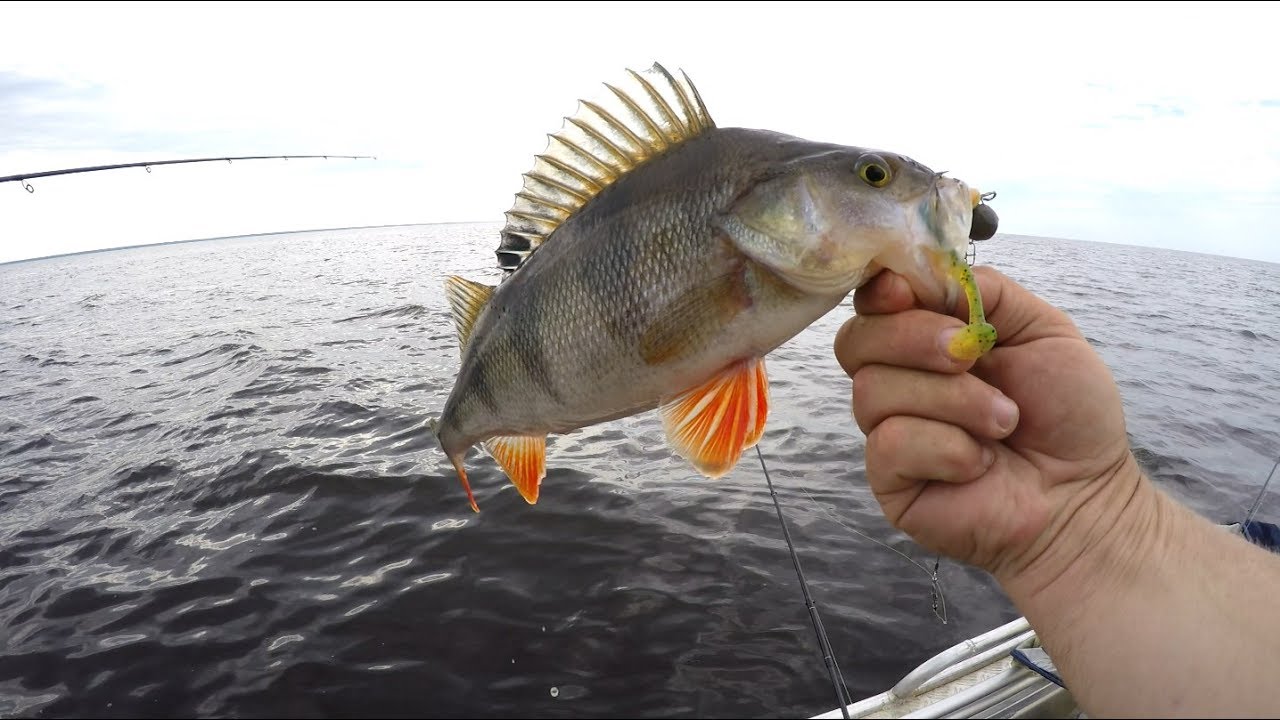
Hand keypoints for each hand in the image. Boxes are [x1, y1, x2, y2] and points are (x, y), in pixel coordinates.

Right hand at [833, 266, 1142, 584]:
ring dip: (952, 401)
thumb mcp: (1042, 328)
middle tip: (972, 357)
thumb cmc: (1068, 414)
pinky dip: (946, 448)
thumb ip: (984, 293)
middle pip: (857, 341)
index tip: (906, 291)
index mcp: (927, 338)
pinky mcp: (888, 478)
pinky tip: (980, 463)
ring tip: (1004, 423)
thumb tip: (925, 275)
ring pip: (874, 392)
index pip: (873, 303)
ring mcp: (888, 430)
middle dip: (913, 340)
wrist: (1084, 494)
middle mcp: (897, 380)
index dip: (881, 292)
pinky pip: (890, 443)